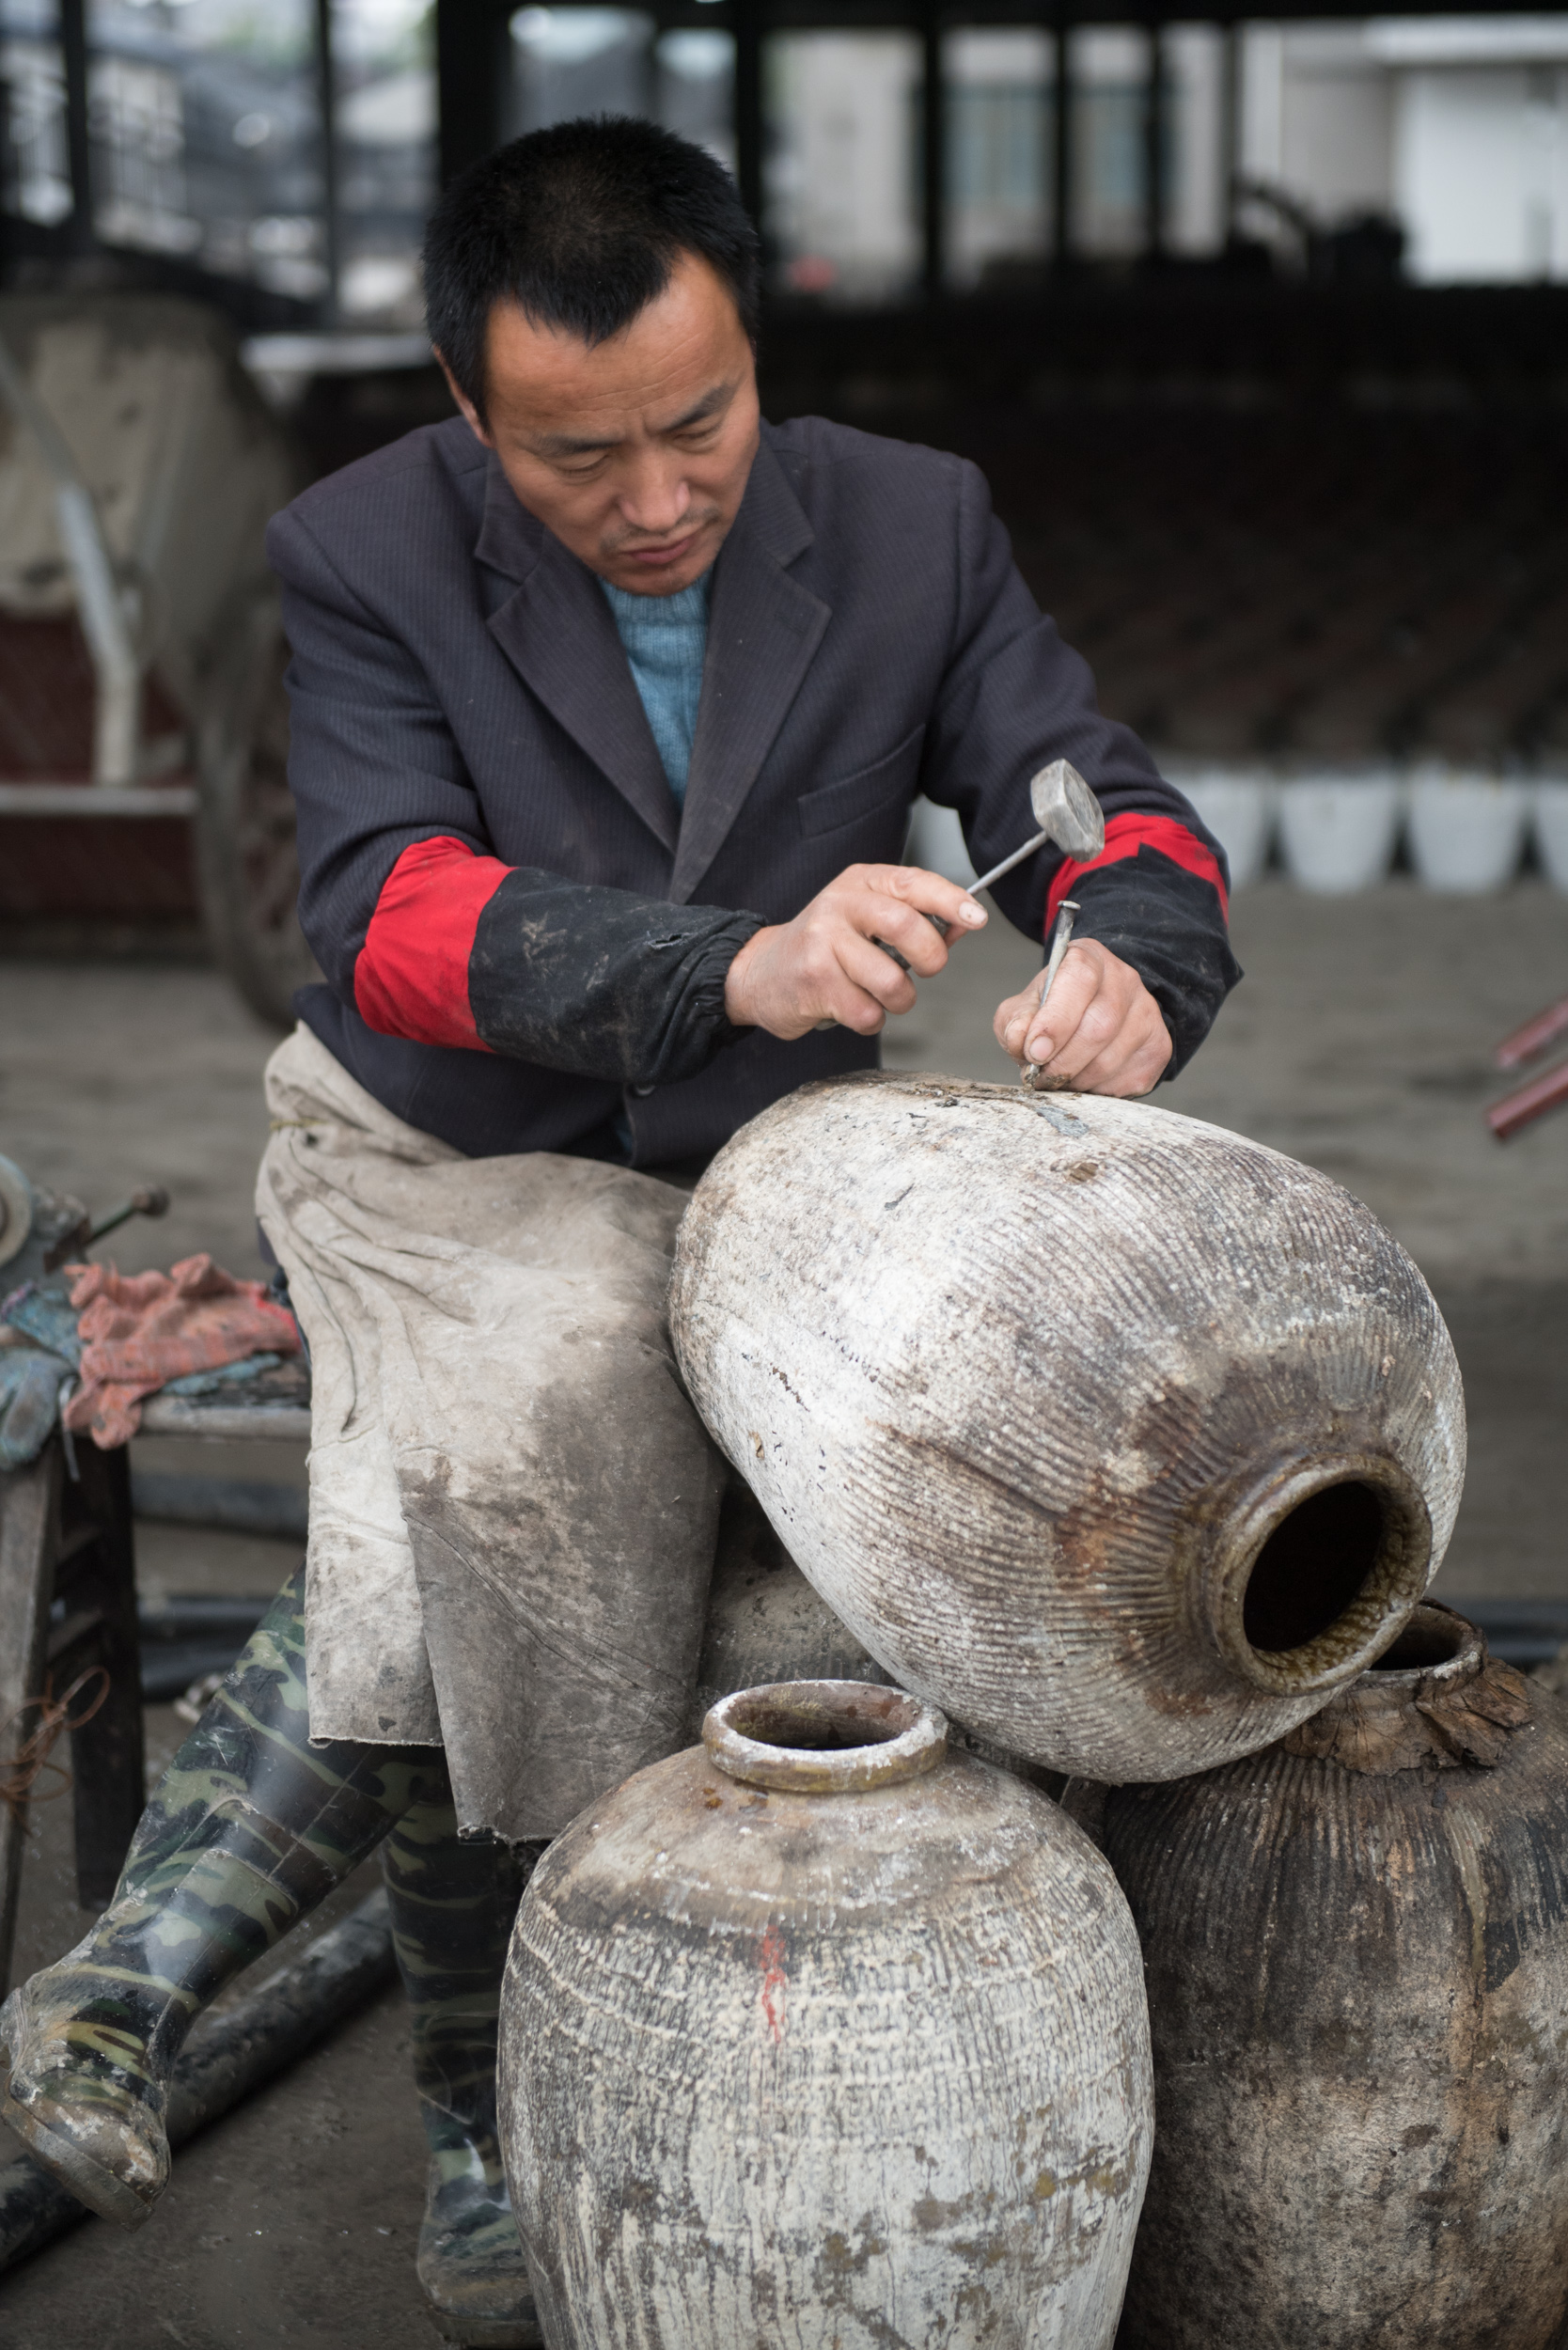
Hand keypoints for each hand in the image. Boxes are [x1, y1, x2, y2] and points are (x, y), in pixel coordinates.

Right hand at [724, 864, 987, 1038]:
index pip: (914, 883)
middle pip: (907, 928)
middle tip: (926, 970)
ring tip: (879, 994)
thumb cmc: (823, 946)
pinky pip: (868, 1013)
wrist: (760, 972)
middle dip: (930, 958)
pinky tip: (850, 1006)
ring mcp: (823, 943)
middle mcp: (840, 905)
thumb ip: (914, 917)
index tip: (976, 918)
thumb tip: (964, 923)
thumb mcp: (866, 918)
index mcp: (860, 883)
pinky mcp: (814, 983)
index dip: (951, 901)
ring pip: (892, 981)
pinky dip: (869, 1019)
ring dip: (899, 1000)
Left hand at [994, 938, 1170, 1096]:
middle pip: (1099, 1027)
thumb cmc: (1055, 1009)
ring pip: (1111, 1060)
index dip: (1055, 1021)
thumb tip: (1022, 1040)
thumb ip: (1015, 1021)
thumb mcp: (1025, 1006)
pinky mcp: (1158, 1047)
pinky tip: (1085, 1079)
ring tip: (1060, 1079)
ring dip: (1077, 1080)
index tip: (1034, 1052)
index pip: (1079, 980)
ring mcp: (1147, 1013)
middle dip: (1063, 1062)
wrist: (1093, 1014)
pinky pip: (1126, 1082)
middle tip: (1041, 1076)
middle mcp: (1125, 980)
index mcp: (1088, 959)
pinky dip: (1097, 1091)